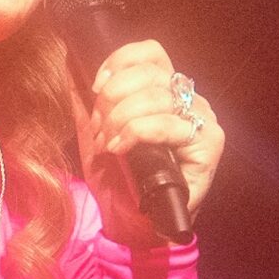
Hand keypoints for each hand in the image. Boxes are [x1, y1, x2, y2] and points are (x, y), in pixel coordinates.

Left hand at [82, 40, 224, 246]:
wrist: (131, 225)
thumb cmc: (117, 181)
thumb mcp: (94, 134)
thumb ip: (85, 100)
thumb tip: (70, 61)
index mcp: (166, 92)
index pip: (151, 53)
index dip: (120, 61)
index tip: (96, 86)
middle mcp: (189, 101)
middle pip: (151, 73)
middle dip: (113, 100)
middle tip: (99, 129)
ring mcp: (202, 120)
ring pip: (157, 97)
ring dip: (121, 119)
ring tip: (108, 144)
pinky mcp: (209, 143)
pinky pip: (167, 124)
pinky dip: (137, 133)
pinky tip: (121, 149)